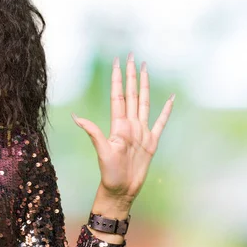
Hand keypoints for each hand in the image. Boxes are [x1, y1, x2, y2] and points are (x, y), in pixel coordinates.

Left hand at [72, 52, 173, 208]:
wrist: (121, 190)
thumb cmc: (109, 173)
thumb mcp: (102, 151)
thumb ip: (92, 132)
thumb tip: (76, 117)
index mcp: (118, 124)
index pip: (119, 95)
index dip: (118, 78)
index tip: (117, 62)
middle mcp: (130, 124)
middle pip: (132, 94)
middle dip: (131, 75)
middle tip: (132, 56)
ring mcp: (142, 132)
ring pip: (144, 103)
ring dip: (145, 86)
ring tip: (146, 69)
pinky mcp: (151, 142)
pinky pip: (161, 122)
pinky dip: (166, 110)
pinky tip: (171, 98)